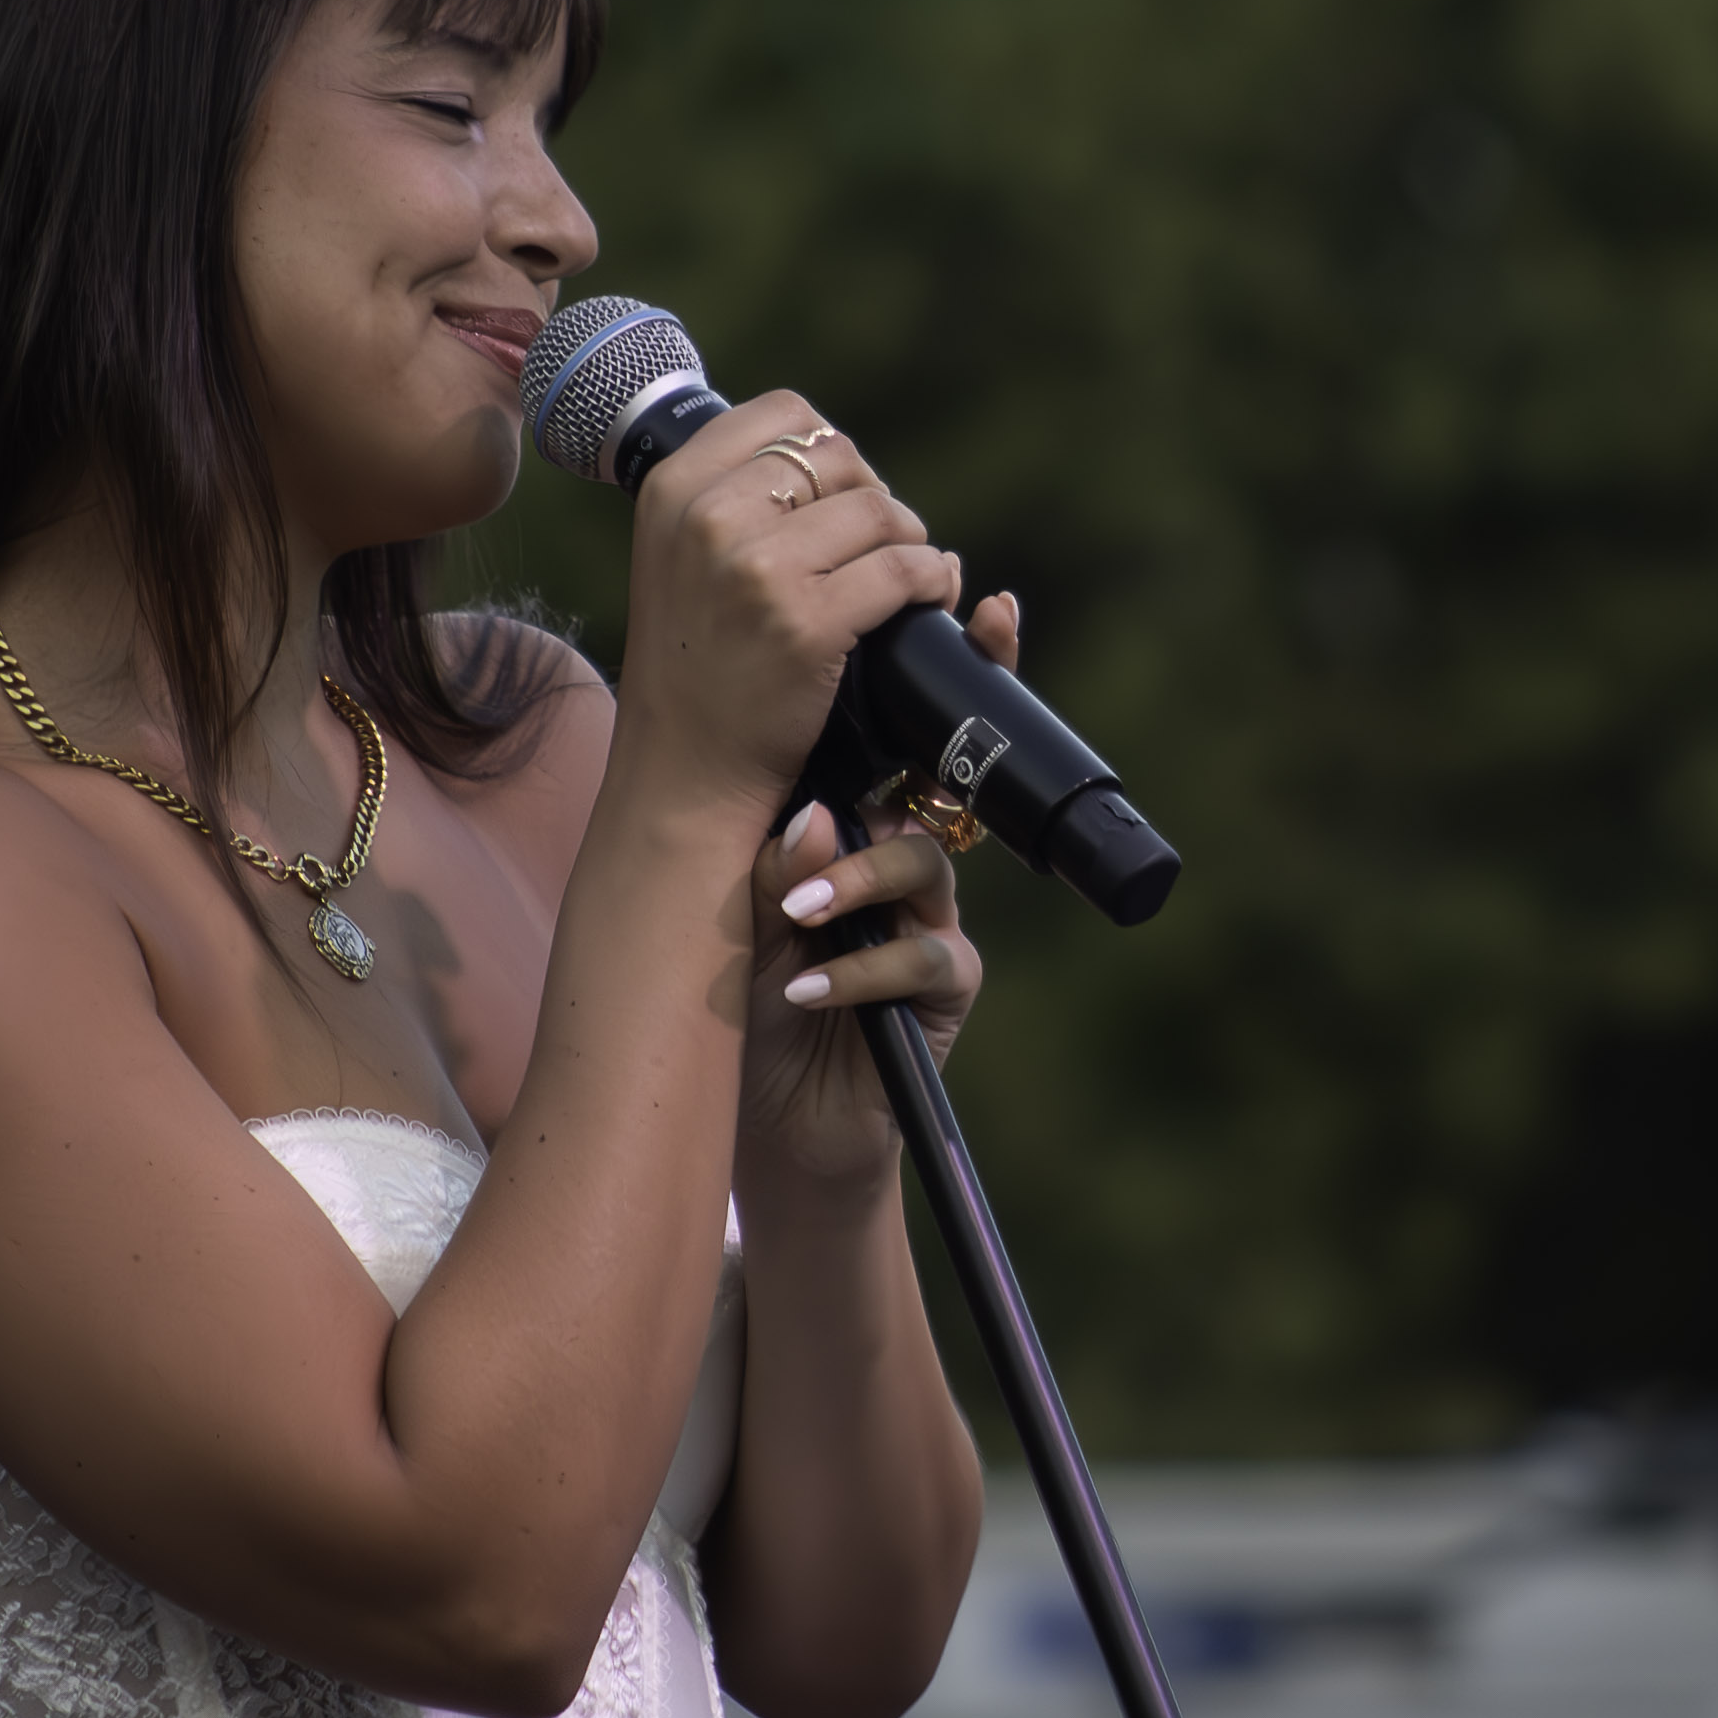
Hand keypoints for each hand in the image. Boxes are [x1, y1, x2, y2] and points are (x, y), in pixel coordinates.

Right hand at [612, 393, 965, 817]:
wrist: (684, 768)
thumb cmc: (694, 663)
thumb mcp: (678, 556)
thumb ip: (731, 495)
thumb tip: (835, 451)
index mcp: (673, 488)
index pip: (784, 414)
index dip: (831, 450)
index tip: (840, 495)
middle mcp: (708, 517)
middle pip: (840, 458)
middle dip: (875, 499)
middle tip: (879, 546)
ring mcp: (756, 570)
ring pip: (881, 511)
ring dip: (911, 541)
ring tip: (907, 575)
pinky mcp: (806, 623)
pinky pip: (905, 570)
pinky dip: (933, 580)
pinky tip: (928, 598)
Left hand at [740, 591, 1018, 1197]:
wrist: (761, 1110)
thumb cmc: (742, 992)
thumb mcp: (740, 911)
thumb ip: (775, 858)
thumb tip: (816, 817)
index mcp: (852, 815)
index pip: (898, 736)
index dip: (945, 673)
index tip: (977, 608)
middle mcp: (899, 854)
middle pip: (942, 784)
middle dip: (949, 748)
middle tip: (930, 731)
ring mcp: (930, 918)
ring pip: (924, 865)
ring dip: (858, 883)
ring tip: (797, 912)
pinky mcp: (945, 986)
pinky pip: (922, 958)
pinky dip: (859, 972)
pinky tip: (804, 988)